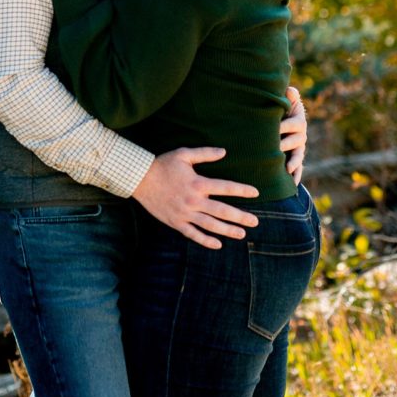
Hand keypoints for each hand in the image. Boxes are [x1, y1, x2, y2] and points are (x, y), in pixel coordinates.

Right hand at [133, 147, 259, 250]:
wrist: (140, 179)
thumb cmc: (163, 164)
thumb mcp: (184, 154)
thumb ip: (205, 153)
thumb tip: (224, 151)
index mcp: (198, 183)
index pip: (226, 188)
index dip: (242, 190)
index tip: (256, 193)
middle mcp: (194, 201)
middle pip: (222, 211)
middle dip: (240, 217)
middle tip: (255, 222)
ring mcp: (185, 214)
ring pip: (210, 225)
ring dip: (227, 231)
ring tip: (241, 235)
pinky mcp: (176, 222)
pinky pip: (193, 234)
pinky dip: (205, 240)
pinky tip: (218, 244)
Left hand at [280, 83, 307, 182]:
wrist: (280, 120)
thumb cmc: (281, 109)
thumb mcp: (286, 101)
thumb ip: (289, 95)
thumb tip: (289, 90)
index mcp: (299, 121)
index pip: (295, 124)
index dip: (286, 125)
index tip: (276, 128)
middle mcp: (301, 135)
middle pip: (297, 141)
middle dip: (287, 144)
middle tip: (277, 148)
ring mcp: (299, 148)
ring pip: (298, 155)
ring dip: (294, 162)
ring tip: (287, 168)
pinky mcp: (296, 159)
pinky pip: (299, 168)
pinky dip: (297, 175)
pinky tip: (293, 184)